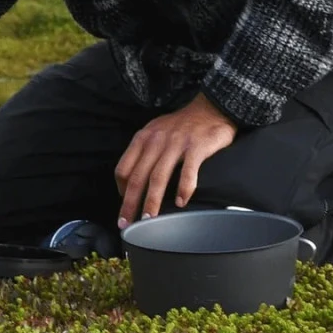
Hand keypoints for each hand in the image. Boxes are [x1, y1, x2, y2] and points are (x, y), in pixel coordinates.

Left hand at [114, 93, 237, 227]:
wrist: (211, 108)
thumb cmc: (182, 125)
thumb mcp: (155, 132)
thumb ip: (144, 152)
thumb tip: (132, 181)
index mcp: (143, 139)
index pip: (123, 168)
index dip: (121, 190)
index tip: (124, 206)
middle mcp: (156, 141)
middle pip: (138, 177)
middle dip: (130, 203)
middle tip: (128, 224)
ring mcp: (176, 144)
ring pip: (159, 177)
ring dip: (152, 201)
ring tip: (149, 220)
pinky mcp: (197, 147)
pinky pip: (188, 171)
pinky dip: (184, 188)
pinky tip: (182, 203)